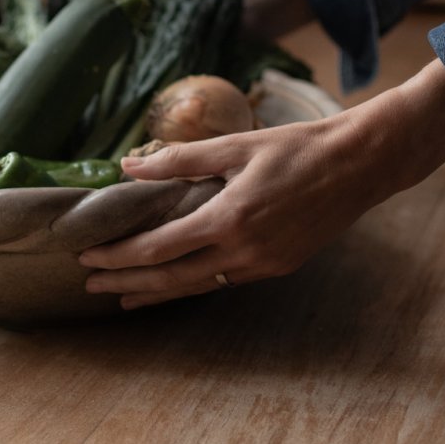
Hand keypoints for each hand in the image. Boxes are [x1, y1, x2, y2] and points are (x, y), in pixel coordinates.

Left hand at [80, 59, 444, 309]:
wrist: (357, 165)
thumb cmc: (293, 148)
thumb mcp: (233, 145)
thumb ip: (177, 160)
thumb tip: (129, 167)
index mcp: (228, 219)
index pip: (158, 248)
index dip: (119, 255)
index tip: (87, 255)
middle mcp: (243, 251)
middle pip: (171, 279)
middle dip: (127, 284)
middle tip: (91, 284)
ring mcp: (262, 264)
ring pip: (197, 287)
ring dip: (157, 293)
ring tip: (123, 298)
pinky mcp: (278, 266)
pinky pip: (223, 281)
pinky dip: (192, 285)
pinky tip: (175, 283)